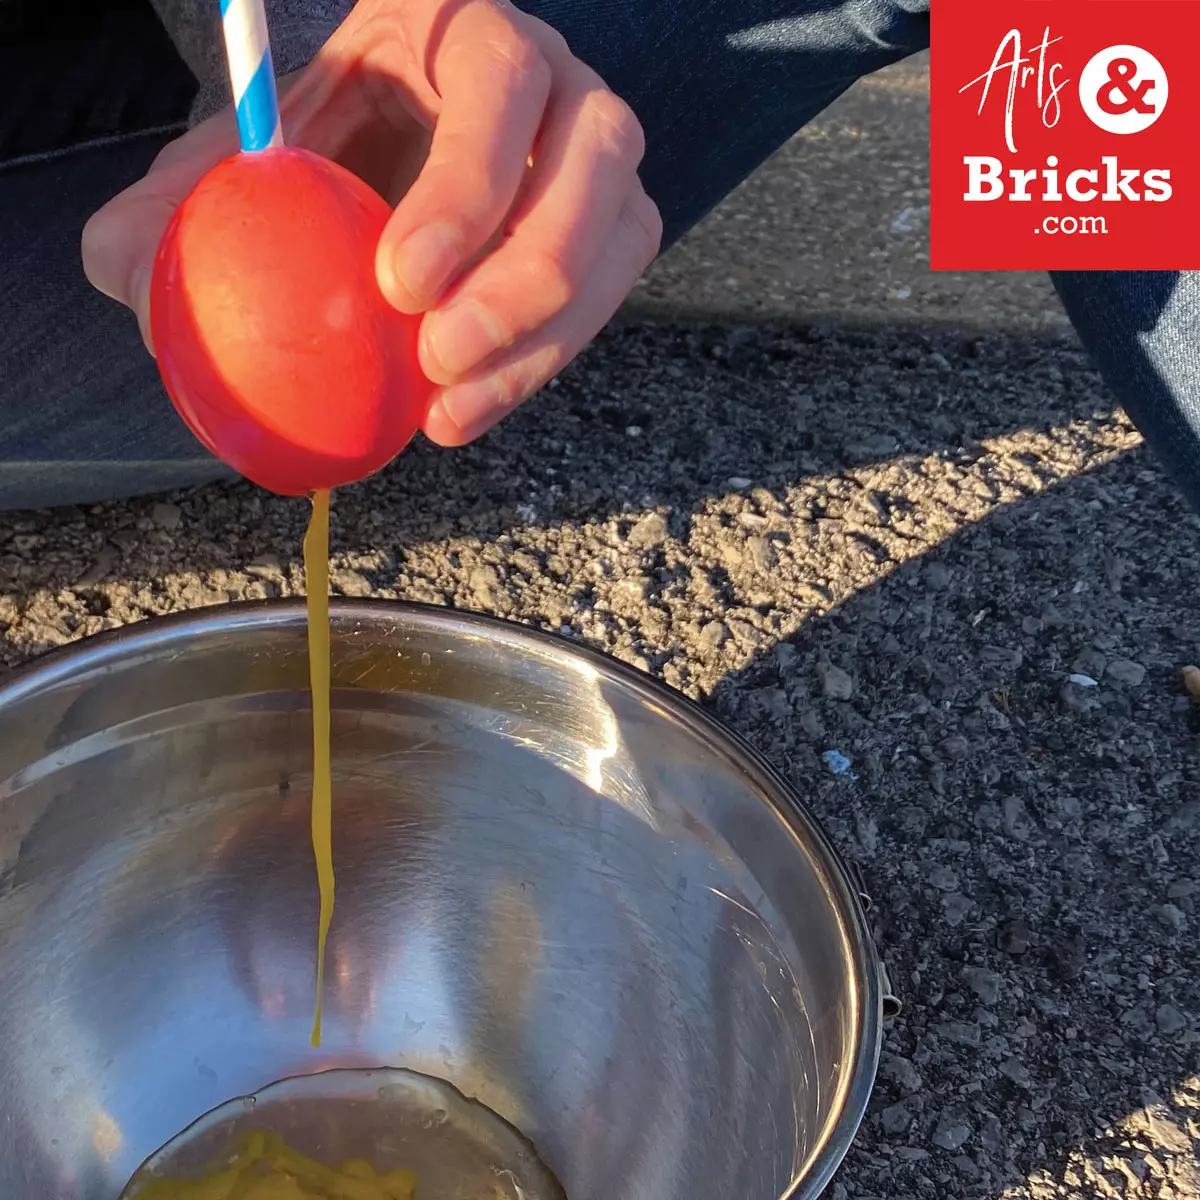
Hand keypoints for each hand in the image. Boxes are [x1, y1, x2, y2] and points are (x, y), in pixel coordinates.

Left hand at [82, 0, 661, 445]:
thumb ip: (178, 197)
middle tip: (435, 359)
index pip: (499, 83)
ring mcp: (600, 155)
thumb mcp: (241, 154)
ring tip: (450, 405)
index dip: (465, 186)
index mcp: (461, 27)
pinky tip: (468, 408)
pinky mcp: (618, 226)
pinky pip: (613, 298)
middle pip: (595, 160)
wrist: (385, 162)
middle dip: (521, 277)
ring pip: (623, 236)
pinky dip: (545, 364)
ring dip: (546, 335)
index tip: (397, 286)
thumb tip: (121, 265)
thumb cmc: (317, 148)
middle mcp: (557, 81)